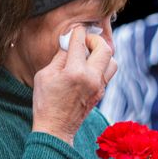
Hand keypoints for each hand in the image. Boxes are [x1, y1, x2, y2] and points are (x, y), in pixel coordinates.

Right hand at [31, 26, 115, 144]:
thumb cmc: (45, 102)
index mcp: (75, 72)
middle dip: (95, 39)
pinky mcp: (101, 93)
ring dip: (102, 53)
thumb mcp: (45, 75)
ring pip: (112, 61)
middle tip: (84, 41)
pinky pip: (107, 73)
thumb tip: (69, 44)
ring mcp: (99, 86)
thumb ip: (60, 57)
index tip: (75, 29)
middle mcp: (92, 78)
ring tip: (88, 54)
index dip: (77, 32)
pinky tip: (87, 66)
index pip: (81, 43)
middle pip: (105, 49)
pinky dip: (100, 65)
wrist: (56, 128)